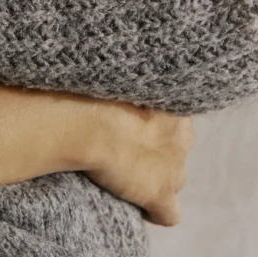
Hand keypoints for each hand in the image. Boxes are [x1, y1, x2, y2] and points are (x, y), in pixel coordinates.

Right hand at [0, 76, 194, 225]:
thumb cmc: (79, 87)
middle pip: (178, 143)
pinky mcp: (159, 193)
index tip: (129, 118)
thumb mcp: (97, 66)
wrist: (77, 118)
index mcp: (171, 100)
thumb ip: (103, 68)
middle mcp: (180, 130)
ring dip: (156, 177)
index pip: (171, 112)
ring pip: (175, 176)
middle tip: (127, 146)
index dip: (149, 118)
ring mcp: (172, 165)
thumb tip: (84, 45)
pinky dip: (156, 211)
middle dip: (158, 145)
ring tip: (127, 176)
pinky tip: (141, 210)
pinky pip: (167, 211)